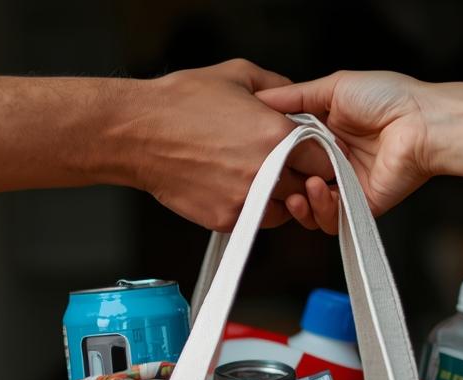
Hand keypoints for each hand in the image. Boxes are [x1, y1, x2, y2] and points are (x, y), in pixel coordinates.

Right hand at [118, 59, 333, 231]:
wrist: (137, 133)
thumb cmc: (180, 102)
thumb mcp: (237, 74)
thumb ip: (279, 86)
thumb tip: (298, 98)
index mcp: (276, 134)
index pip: (324, 158)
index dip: (320, 155)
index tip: (310, 152)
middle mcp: (267, 170)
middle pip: (309, 186)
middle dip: (302, 176)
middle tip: (287, 165)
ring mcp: (247, 199)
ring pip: (286, 209)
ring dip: (281, 197)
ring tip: (260, 177)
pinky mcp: (227, 219)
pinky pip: (257, 222)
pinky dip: (255, 209)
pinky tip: (238, 187)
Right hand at [256, 71, 437, 232]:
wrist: (422, 121)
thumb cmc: (388, 97)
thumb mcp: (333, 88)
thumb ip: (295, 97)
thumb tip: (260, 98)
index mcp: (326, 134)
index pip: (288, 152)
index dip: (271, 154)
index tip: (256, 149)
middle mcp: (334, 162)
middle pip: (294, 181)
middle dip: (279, 182)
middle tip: (271, 175)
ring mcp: (347, 186)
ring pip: (309, 206)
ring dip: (297, 201)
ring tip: (295, 189)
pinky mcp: (361, 206)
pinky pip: (331, 220)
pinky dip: (318, 209)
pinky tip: (315, 191)